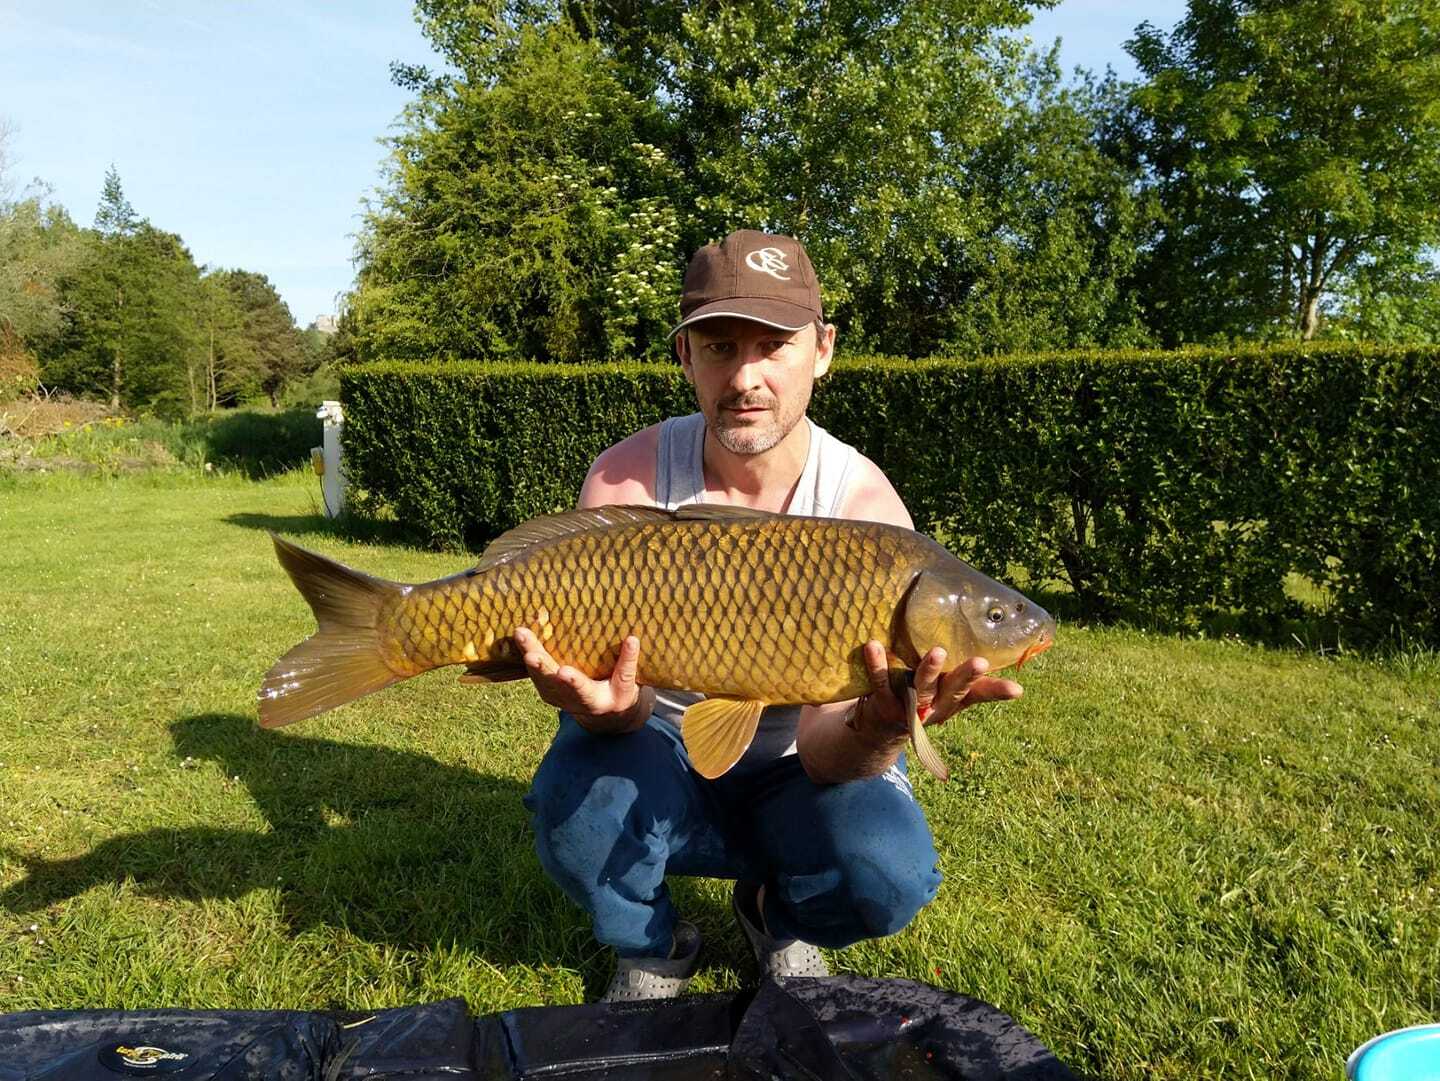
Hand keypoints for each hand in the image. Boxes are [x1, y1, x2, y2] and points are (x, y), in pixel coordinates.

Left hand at [513, 628, 650, 734]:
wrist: (602, 711)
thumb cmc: (619, 693)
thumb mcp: (627, 684)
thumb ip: (628, 664)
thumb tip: (632, 639)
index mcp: (593, 701)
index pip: (582, 691)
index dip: (574, 682)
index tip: (564, 672)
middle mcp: (570, 701)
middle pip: (552, 683)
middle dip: (540, 666)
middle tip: (530, 654)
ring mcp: (554, 695)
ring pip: (538, 675)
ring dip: (528, 653)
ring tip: (521, 634)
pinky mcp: (545, 687)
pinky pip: (533, 670)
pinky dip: (527, 651)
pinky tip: (522, 635)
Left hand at [856, 640, 1022, 735]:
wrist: (881, 729)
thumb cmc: (922, 699)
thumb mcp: (946, 691)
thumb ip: (966, 676)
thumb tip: (1000, 647)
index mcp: (954, 699)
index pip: (980, 694)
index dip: (997, 692)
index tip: (1016, 689)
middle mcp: (936, 705)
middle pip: (954, 690)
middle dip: (966, 677)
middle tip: (980, 663)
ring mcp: (910, 706)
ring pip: (923, 688)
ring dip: (930, 671)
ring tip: (937, 653)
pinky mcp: (884, 703)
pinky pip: (881, 682)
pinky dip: (877, 665)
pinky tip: (873, 646)